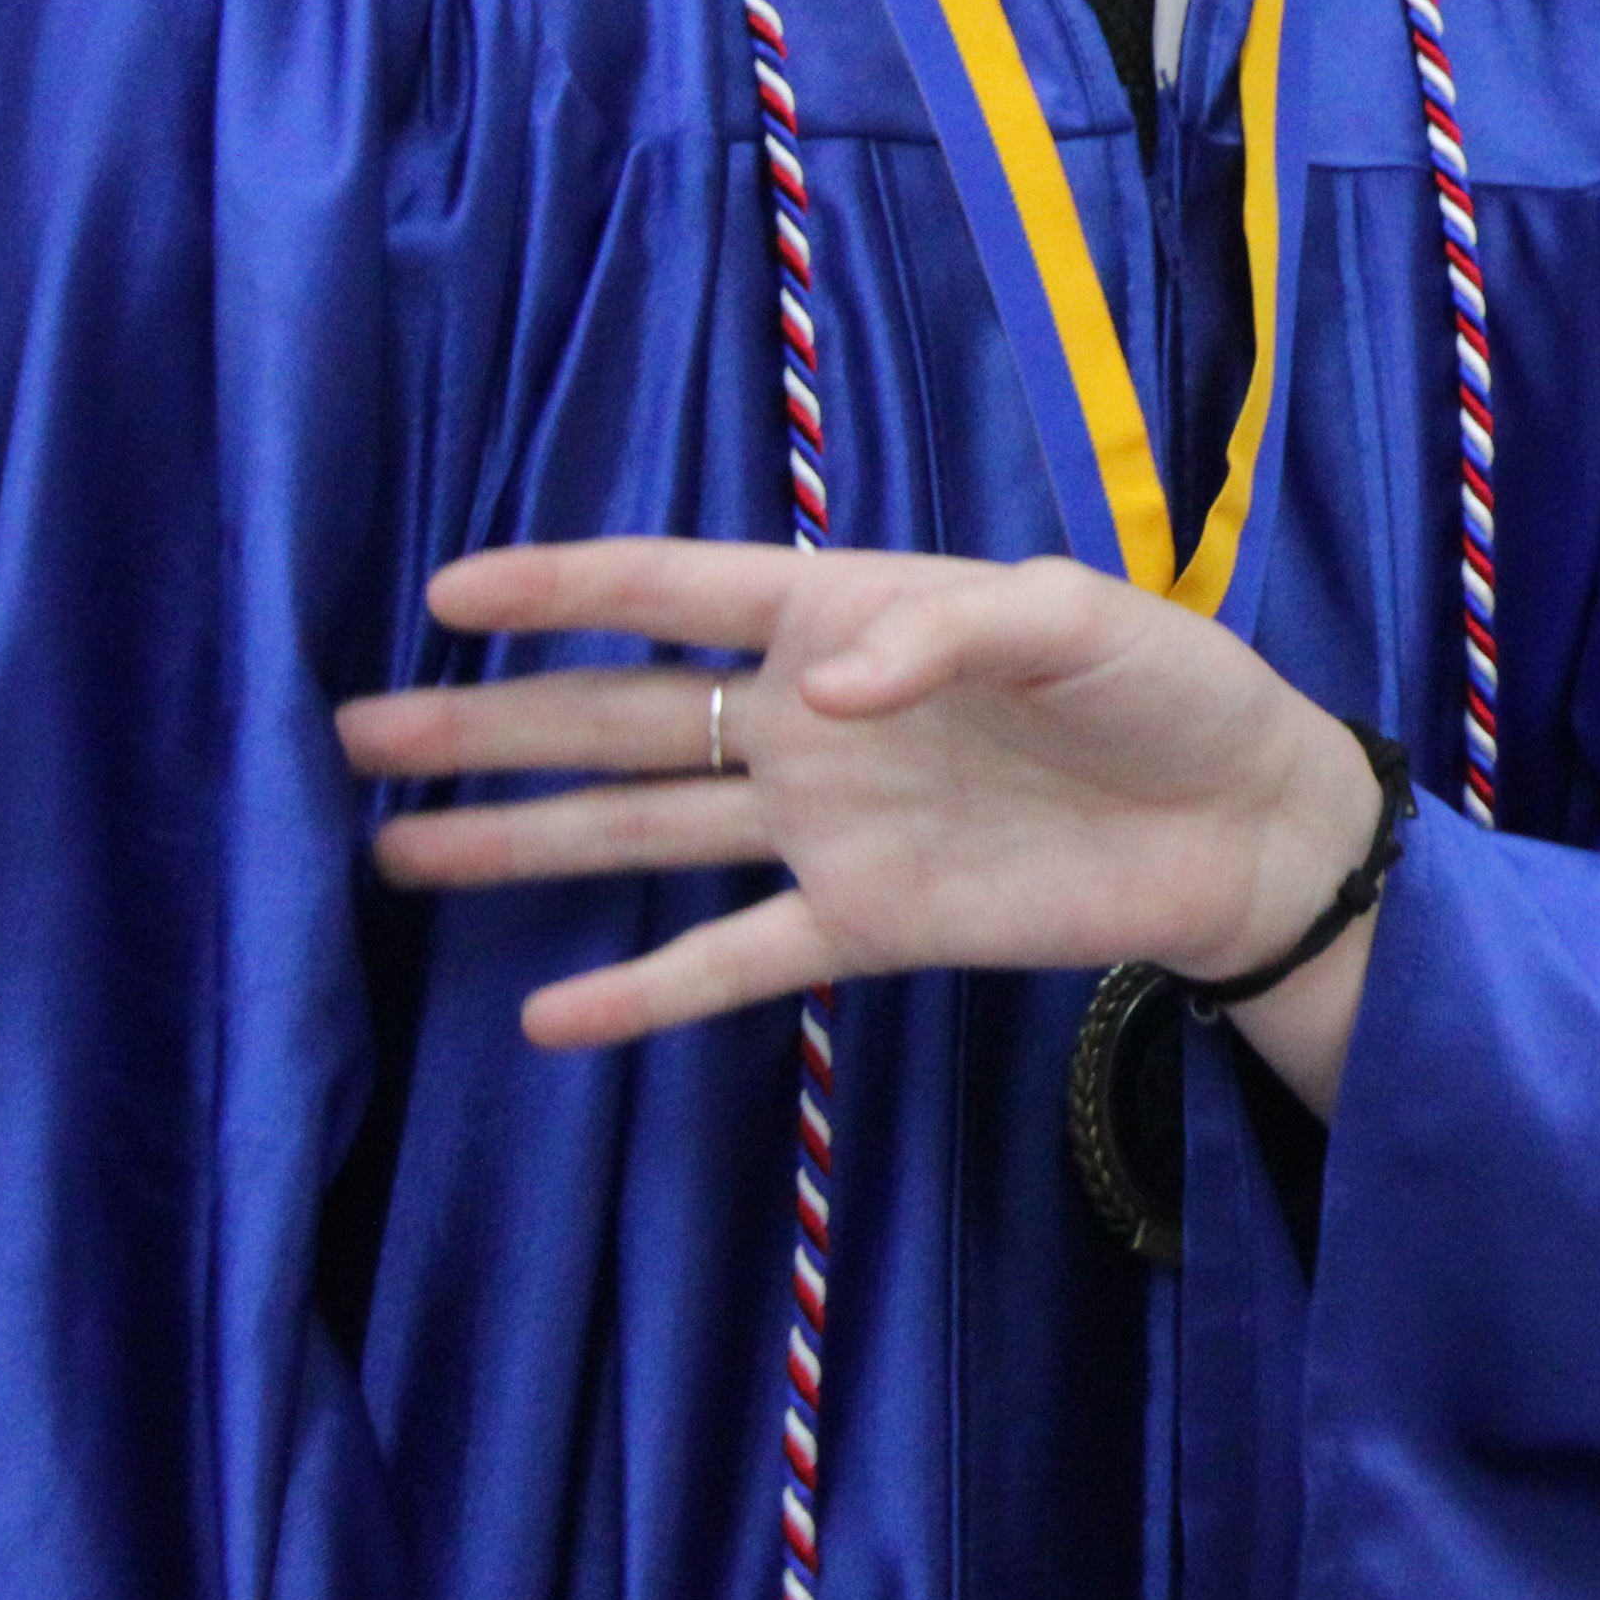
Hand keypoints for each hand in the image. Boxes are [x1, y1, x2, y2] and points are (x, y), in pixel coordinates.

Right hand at [335, 540, 1384, 1111]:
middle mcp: (815, 717)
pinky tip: (545, 1015)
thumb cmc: (1170, 687)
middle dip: (495, 719)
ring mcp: (829, 825)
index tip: (449, 587)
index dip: (568, 584)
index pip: (682, 591)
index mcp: (856, 613)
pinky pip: (732, 961)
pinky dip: (644, 993)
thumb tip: (815, 686)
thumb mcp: (1080, 621)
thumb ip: (946, 631)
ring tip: (395, 847)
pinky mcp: (866, 926)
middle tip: (356, 727)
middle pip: (625, 716)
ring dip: (526, 839)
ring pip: (646, 831)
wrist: (1243, 825)